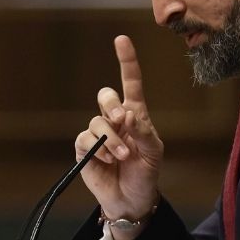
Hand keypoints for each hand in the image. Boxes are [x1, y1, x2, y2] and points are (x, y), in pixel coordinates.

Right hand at [75, 35, 163, 231]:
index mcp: (135, 115)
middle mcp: (114, 120)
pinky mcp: (84, 150)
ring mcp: (98, 135)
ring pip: (96, 121)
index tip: (121, 40)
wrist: (132, 200)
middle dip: (111, 105)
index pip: (130, 82)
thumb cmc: (146, 173)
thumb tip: (128, 114)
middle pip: (105, 96)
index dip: (126, 61)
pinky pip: (85, 139)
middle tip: (122, 121)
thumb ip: (144, 131)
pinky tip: (110, 159)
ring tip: (123, 156)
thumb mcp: (154, 152)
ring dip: (111, 138)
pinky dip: (99, 148)